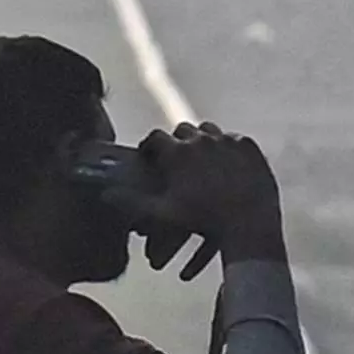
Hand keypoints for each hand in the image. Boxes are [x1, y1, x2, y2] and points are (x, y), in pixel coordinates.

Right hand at [133, 124, 285, 276]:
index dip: (150, 145)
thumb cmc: (202, 220)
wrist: (248, 222)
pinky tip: (227, 156)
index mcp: (178, 152)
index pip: (155, 138)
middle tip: (175, 154)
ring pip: (209, 130)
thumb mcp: (164, 213)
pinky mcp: (248, 146)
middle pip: (182, 130)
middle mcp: (202, 139)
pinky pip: (234, 138)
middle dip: (176, 141)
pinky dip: (228, 146)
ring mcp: (227, 140)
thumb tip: (105, 195)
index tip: (149, 154)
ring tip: (199, 153)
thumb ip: (133, 202)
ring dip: (201, 139)